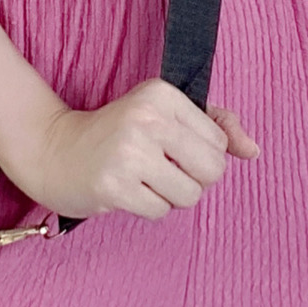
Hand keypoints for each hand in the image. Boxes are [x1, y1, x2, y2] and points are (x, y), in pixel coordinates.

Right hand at [11, 80, 259, 221]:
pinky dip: (147, 208)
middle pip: (212, 171)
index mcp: (162, 95)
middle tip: (161, 170)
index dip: (199, 155)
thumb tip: (253, 150)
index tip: (168, 147)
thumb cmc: (117, 133)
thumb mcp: (164, 114)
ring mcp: (129, 153)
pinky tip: (125, 190)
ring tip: (142, 180)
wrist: (54, 150)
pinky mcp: (114, 186)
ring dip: (169, 196)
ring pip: (189, 195)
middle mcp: (147, 118)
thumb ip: (215, 126)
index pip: (219, 143)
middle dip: (193, 179)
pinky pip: (161, 211)